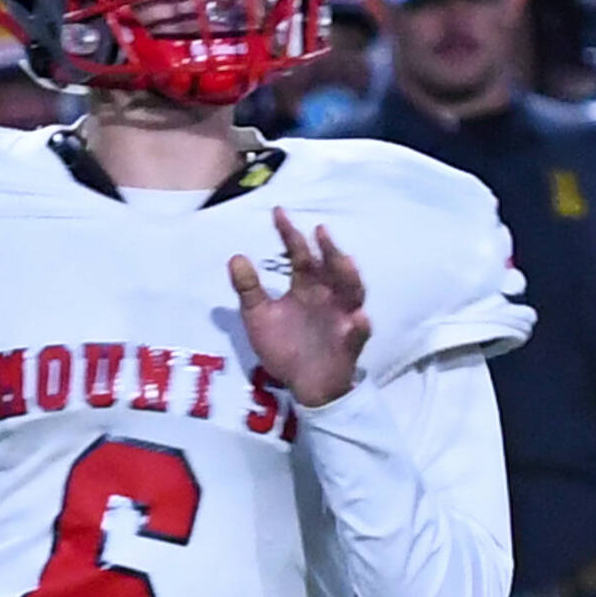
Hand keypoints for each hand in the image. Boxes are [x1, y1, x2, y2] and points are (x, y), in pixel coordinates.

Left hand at [228, 210, 368, 409]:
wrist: (303, 384)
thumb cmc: (284, 346)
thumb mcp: (259, 316)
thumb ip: (248, 289)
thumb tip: (235, 257)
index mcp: (305, 286)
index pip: (299, 254)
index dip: (289, 234)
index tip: (278, 212)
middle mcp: (327, 295)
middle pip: (331, 267)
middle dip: (328, 250)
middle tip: (319, 232)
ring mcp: (342, 316)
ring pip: (352, 292)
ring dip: (350, 276)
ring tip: (345, 261)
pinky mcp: (349, 342)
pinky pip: (358, 333)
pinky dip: (360, 326)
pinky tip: (358, 319)